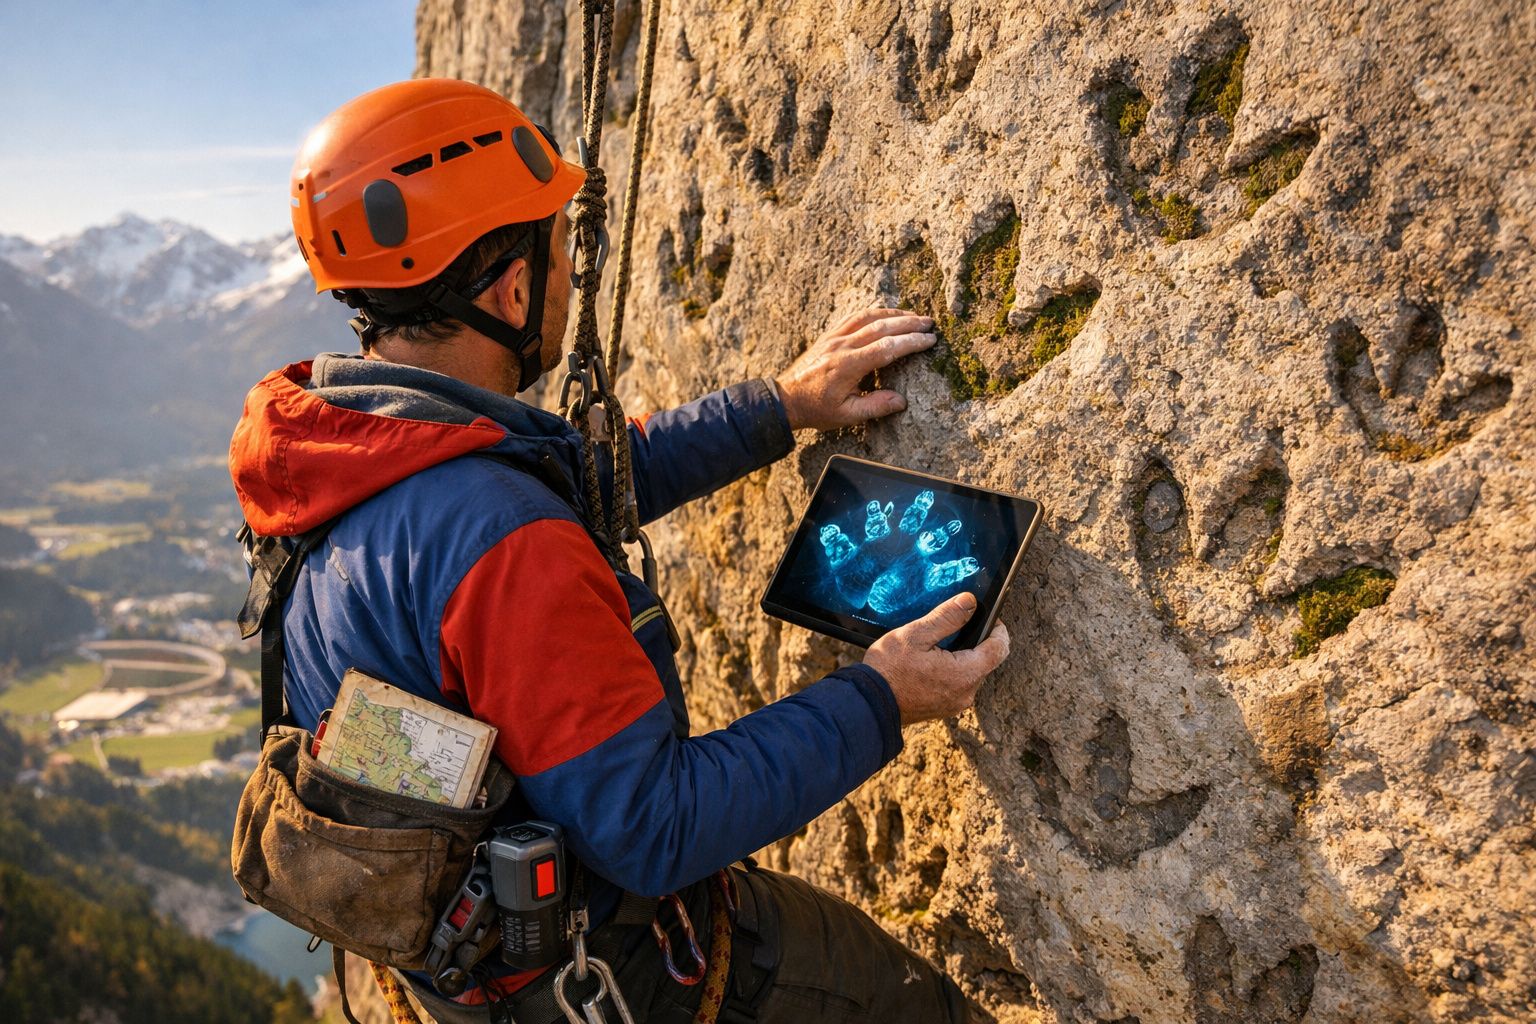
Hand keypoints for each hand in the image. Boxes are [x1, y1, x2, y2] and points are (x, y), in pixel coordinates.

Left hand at [774, 308, 935, 430]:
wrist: (786, 398)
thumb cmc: (816, 409)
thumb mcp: (846, 416)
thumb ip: (875, 407)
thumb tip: (901, 401)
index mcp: (848, 366)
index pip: (887, 347)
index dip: (911, 342)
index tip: (929, 340)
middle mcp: (842, 346)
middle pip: (881, 327)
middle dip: (908, 323)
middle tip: (929, 323)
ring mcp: (834, 337)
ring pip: (867, 317)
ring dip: (893, 314)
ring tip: (914, 316)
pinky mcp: (829, 335)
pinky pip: (854, 317)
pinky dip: (874, 312)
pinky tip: (886, 314)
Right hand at [864, 593, 1010, 724]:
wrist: (869, 704)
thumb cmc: (889, 670)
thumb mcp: (916, 635)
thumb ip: (947, 617)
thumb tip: (970, 602)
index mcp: (965, 673)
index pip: (999, 648)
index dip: (998, 630)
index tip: (989, 618)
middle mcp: (966, 693)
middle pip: (985, 661)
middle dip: (975, 643)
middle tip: (953, 628)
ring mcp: (955, 704)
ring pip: (970, 674)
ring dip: (961, 658)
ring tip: (935, 647)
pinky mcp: (943, 709)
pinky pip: (956, 686)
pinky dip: (950, 673)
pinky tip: (928, 665)